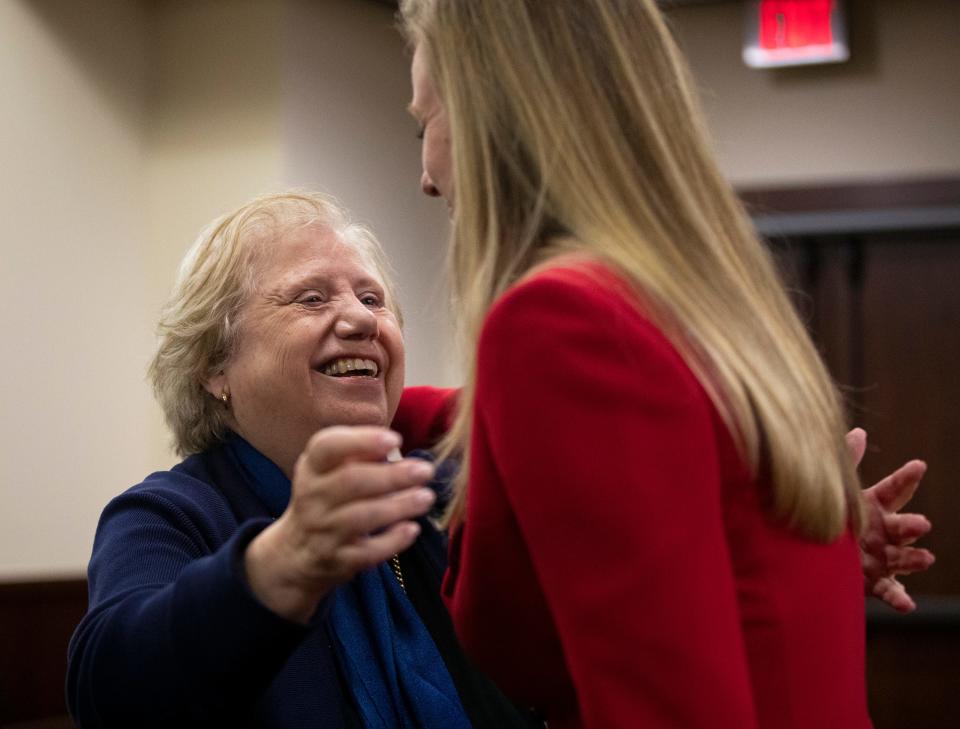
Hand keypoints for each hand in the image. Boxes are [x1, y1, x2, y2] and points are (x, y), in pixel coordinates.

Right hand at [245, 426, 435, 622]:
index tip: (395, 439)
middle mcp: (312, 497)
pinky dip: (392, 540)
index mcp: (312, 467)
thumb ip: (358, 454)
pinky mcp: (337, 560)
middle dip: (392, 476)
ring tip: (426, 497)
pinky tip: (412, 529)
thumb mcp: (329, 471)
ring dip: (398, 506)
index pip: (327, 446)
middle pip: (351, 482)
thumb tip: (395, 444)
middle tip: (425, 471)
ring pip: (361, 517)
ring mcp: (323, 531)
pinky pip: (366, 552)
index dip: (362, 441)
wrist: (295, 553)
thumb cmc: (326, 498)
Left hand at [847, 428, 934, 612]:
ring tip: (926, 558)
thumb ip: (846, 463)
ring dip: (915, 559)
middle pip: (902, 527)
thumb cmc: (829, 518)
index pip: (894, 490)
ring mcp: (881, 558)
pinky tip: (907, 605)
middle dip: (912, 525)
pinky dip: (899, 599)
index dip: (905, 478)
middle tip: (921, 523)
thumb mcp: (836, 492)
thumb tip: (860, 432)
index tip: (918, 465)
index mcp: (874, 507)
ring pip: (902, 558)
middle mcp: (883, 532)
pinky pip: (889, 591)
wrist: (810, 556)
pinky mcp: (874, 582)